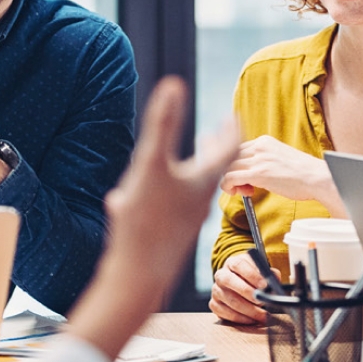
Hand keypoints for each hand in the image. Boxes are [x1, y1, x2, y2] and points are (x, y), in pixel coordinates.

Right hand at [67, 76, 239, 359]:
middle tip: (218, 133)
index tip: (234, 115)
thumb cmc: (146, 222)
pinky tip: (128, 199)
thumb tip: (174, 84)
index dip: (232, 129)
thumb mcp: (151, 163)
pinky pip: (170, 208)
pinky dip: (163, 194)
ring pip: (193, 190)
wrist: (137, 276)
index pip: (230, 149)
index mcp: (202, 182)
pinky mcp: (168, 235)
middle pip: (216, 170)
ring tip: (183, 160)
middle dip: (215, 148)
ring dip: (192, 170)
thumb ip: (163, 123)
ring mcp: (184, 221)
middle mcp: (199, 202)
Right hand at [209, 252, 268, 323]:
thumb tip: (275, 278)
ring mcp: (216, 290)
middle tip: (262, 301)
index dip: (251, 275)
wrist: (240, 286)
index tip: (264, 285)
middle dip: (247, 292)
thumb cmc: (252, 279)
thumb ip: (269, 274)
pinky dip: (241, 318)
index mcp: (232, 263)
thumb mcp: (261, 272)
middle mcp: (221, 275)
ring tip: (262, 315)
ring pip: (230, 300)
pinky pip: (225, 313)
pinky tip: (252, 319)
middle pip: (229, 281)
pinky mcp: (214, 304)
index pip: (239, 265)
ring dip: (248, 309)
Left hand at [220, 136, 346, 215]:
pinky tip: (238, 193)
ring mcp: (258, 159)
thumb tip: (251, 172)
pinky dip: (228, 186)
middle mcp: (259, 146)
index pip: (238, 150)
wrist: (318, 179)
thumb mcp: (280, 158)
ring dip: (231, 181)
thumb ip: (265, 160)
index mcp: (265, 141)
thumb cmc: (304, 174)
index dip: (239, 165)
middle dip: (234, 173)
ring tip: (244, 191)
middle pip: (231, 157)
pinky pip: (230, 177)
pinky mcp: (258, 173)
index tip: (247, 178)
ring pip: (228, 167)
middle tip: (244, 187)